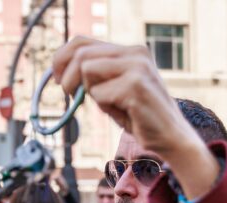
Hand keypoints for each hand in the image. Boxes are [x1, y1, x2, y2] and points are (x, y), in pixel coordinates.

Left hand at [51, 37, 218, 199]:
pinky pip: (99, 94)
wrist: (170, 138)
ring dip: (90, 93)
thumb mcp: (114, 90)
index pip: (83, 41)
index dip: (61, 57)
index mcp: (131, 50)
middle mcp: (135, 53)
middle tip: (66, 94)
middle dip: (67, 76)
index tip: (55, 77)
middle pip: (81, 54)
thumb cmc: (140, 117)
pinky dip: (104, 107)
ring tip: (109, 106)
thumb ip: (95, 77)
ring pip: (87, 71)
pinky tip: (123, 113)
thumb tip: (61, 72)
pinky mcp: (135, 86)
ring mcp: (137, 68)